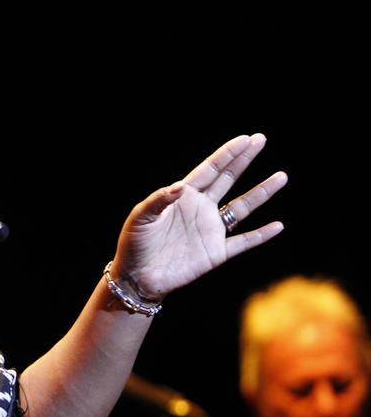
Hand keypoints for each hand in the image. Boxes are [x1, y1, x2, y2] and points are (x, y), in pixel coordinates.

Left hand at [112, 134, 286, 299]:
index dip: (227, 154)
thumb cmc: (134, 244)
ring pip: (242, 208)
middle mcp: (200, 209)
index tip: (246, 139)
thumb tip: (180, 186)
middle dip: (244, 160)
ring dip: (261, 193)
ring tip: (281, 176)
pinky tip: (277, 225)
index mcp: (183, 197)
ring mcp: (210, 230)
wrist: (136, 277)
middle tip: (262, 139)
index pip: (209, 170)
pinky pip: (243, 242)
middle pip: (228, 180)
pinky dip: (260, 235)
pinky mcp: (215, 253)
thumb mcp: (139, 218)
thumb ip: (158, 200)